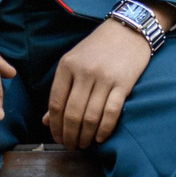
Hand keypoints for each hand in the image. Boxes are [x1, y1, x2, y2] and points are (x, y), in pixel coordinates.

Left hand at [45, 19, 162, 147]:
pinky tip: (100, 137)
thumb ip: (61, 90)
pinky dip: (104, 129)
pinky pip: (111, 112)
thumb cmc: (97, 48)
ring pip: (90, 116)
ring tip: (84, 144)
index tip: (56, 138)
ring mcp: (104, 78)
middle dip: (69, 135)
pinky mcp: (123, 83)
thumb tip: (47, 120)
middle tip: (70, 146)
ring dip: (86, 136)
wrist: (129, 29)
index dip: (54, 125)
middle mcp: (84, 72)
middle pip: (72, 113)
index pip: (56, 103)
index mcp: (67, 66)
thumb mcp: (73, 62)